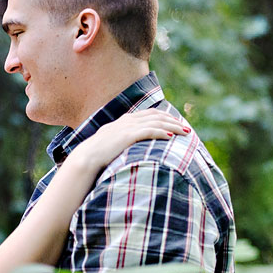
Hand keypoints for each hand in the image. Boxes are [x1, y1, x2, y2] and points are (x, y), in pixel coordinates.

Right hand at [70, 109, 188, 170]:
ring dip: (172, 126)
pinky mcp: (128, 136)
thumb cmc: (96, 157)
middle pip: (156, 116)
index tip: (176, 123)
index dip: (164, 117)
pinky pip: (149, 131)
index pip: (149, 114)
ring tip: (185, 132)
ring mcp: (127, 127)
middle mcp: (127, 121)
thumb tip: (130, 150)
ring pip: (156, 122)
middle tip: (186, 128)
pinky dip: (162, 132)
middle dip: (173, 121)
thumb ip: (122, 143)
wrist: (86, 158)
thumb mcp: (111, 146)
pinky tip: (171, 137)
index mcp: (123, 121)